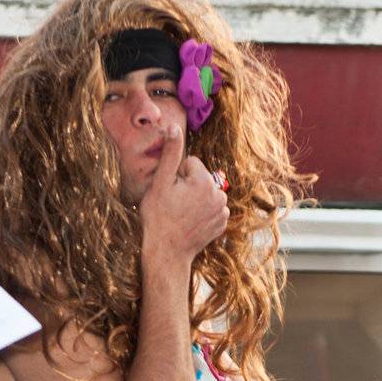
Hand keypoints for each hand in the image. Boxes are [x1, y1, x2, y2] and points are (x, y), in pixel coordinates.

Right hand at [139, 124, 228, 264]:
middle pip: (200, 177)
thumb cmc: (159, 218)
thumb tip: (173, 127)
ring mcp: (223, 211)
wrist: (167, 253)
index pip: (190, 163)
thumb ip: (170, 153)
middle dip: (187, 186)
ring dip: (195, 199)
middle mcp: (219, 194)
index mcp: (205, 180)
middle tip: (174, 205)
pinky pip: (212, 208)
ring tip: (181, 214)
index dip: (176, 175)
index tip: (169, 192)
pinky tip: (190, 222)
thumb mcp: (160, 182)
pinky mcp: (222, 224)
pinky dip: (203, 212)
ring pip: (206, 192)